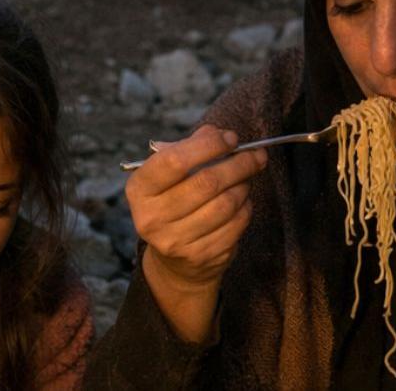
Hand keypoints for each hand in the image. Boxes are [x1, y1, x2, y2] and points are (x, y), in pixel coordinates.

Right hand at [125, 125, 266, 339]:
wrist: (174, 261)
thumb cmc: (174, 201)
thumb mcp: (170, 174)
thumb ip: (190, 148)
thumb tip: (217, 133)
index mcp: (139, 189)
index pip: (174, 161)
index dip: (208, 145)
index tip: (231, 138)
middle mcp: (152, 218)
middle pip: (206, 182)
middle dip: (238, 163)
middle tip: (256, 154)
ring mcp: (175, 241)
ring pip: (225, 204)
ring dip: (244, 186)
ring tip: (247, 178)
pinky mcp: (201, 257)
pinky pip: (235, 224)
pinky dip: (245, 208)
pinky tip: (243, 201)